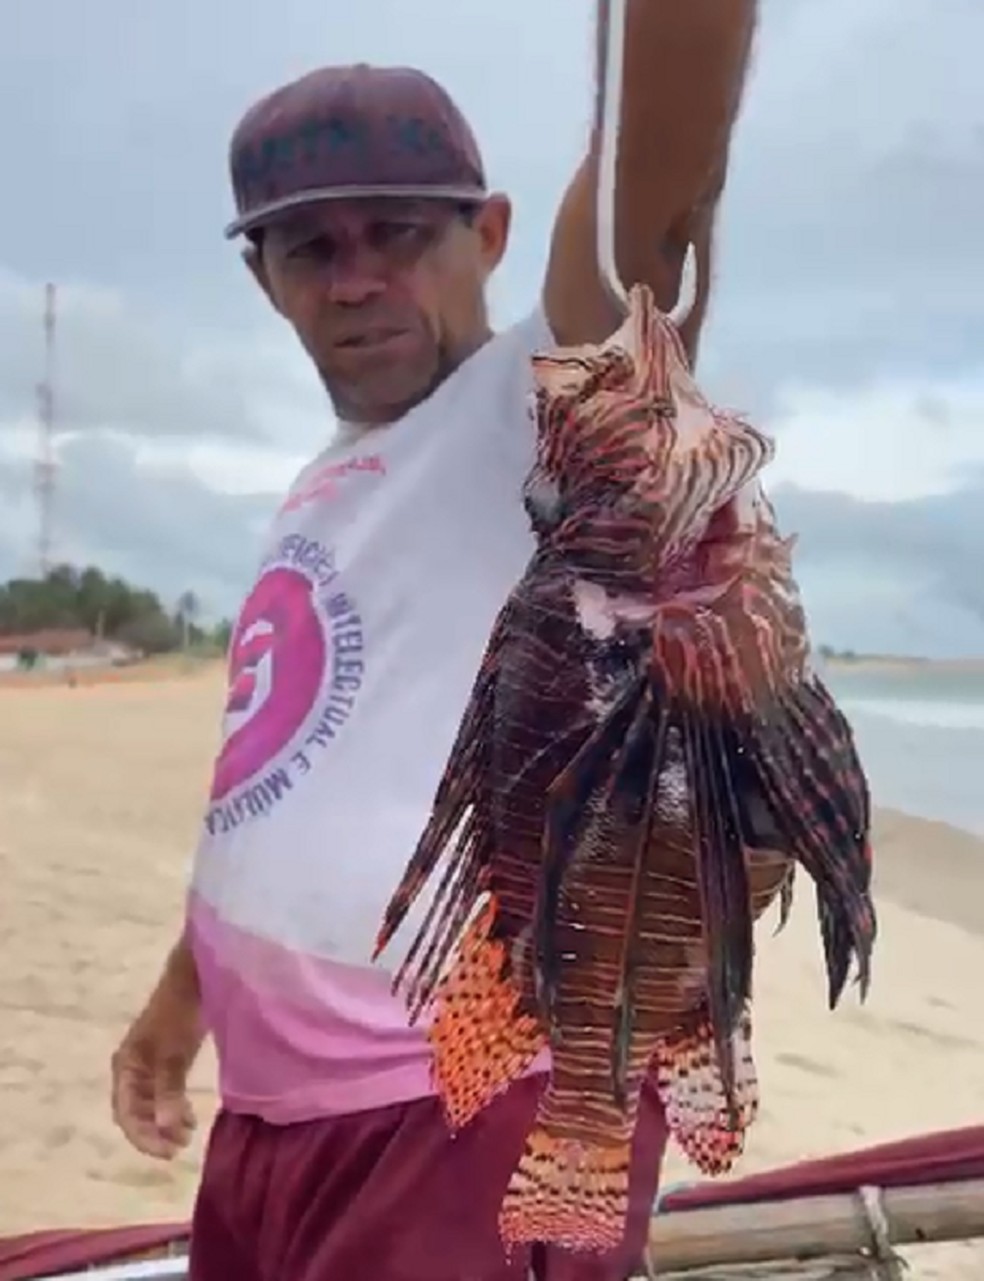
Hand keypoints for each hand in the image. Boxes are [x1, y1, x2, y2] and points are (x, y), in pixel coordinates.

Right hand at [111, 945, 206, 1158]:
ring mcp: (148, 1065)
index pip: (126, 1113)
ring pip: (149, 1106)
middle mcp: (131, 1069)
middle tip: (179, 1148)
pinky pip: (163, 1094)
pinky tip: (189, 1118)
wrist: (195, 978)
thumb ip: (169, 1090)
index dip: (143, 1137)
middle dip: (155, 1134)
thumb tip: (166, 1129)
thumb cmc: (181, 1012)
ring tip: (187, 1136)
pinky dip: (173, 1109)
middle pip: (135, 1113)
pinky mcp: (166, 1061)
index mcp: (126, 1066)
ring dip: (164, 1124)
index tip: (167, 1153)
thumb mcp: (174, 1053)